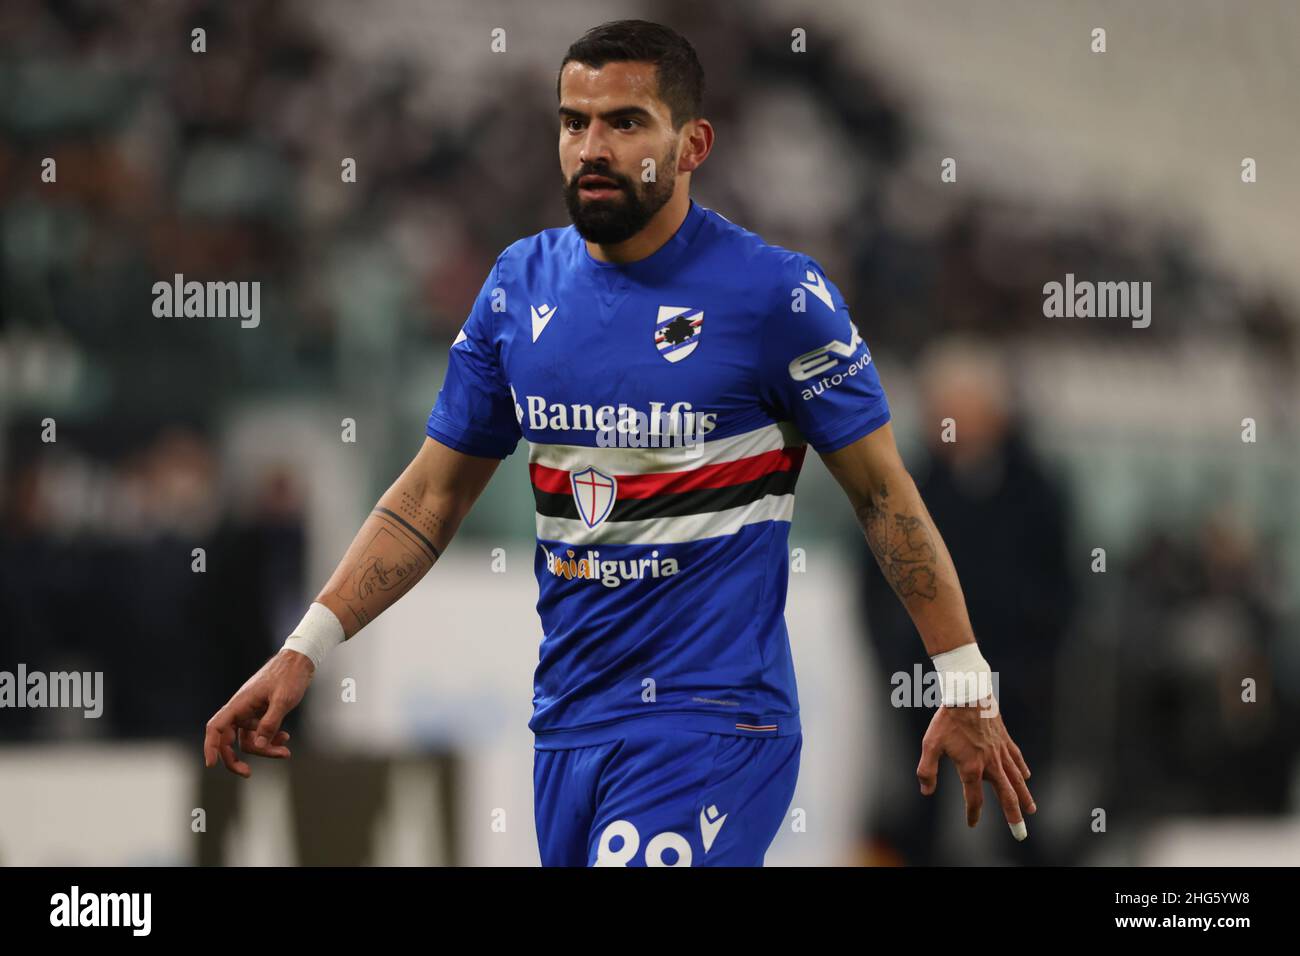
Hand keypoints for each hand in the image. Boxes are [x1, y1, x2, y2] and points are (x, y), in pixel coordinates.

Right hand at [203, 649, 314, 776]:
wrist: (300, 661)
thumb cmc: (290, 676)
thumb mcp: (283, 700)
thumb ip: (270, 724)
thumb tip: (258, 746)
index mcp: (239, 704)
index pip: (215, 727)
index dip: (210, 746)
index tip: (210, 764)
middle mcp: (241, 709)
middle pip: (228, 740)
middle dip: (236, 759)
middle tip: (247, 774)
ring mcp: (251, 712)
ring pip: (249, 740)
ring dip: (265, 749)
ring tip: (285, 751)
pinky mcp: (262, 713)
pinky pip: (260, 733)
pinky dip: (271, 739)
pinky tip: (285, 738)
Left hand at [916, 698, 1035, 839]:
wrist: (968, 693)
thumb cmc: (947, 719)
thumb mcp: (930, 744)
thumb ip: (926, 770)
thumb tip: (926, 791)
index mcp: (972, 768)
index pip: (974, 799)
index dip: (973, 813)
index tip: (972, 823)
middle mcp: (991, 764)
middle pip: (1006, 796)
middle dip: (1013, 816)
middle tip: (1021, 833)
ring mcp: (1000, 752)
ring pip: (1016, 780)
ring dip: (1024, 796)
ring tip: (1031, 810)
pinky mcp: (1005, 740)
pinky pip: (1017, 758)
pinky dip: (1022, 769)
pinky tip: (1026, 777)